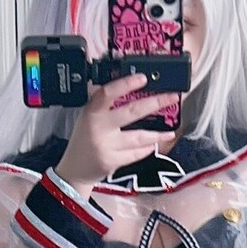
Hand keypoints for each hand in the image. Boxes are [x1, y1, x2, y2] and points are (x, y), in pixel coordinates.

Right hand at [56, 75, 180, 195]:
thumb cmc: (84, 139)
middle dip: (155, 103)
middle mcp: (99, 127)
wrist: (74, 169)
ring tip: (169, 132)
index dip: (126, 84)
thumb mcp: (88, 117)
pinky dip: (146, 149)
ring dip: (157, 134)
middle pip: (131, 112)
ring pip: (139, 137)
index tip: (143, 78)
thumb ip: (106, 106)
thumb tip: (134, 91)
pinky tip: (152, 145)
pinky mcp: (112, 161)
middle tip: (172, 97)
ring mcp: (106, 145)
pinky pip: (135, 153)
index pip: (108, 93)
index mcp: (92, 111)